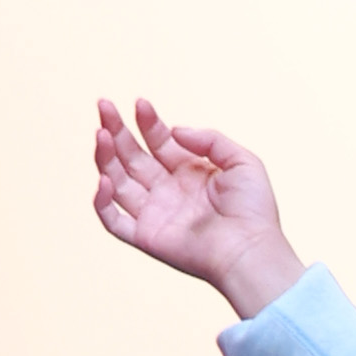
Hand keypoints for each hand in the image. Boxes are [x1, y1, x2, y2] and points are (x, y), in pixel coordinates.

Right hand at [92, 97, 304, 319]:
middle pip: (131, 156)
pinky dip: (102, 202)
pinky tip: (105, 179)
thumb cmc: (254, 212)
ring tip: (101, 133)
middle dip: (116, 130)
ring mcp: (154, 214)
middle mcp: (167, 191)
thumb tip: (174, 130)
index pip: (157, 141)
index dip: (147, 122)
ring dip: (105, 156)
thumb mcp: (241, 161)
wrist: (251, 252)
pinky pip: (113, 221)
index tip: (141, 104)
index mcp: (188, 172)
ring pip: (117, 181)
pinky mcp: (146, 237)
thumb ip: (209, 139)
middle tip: (104, 105)